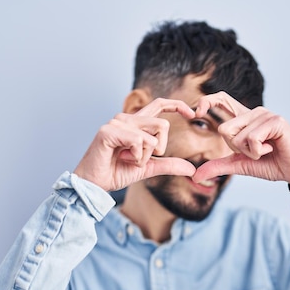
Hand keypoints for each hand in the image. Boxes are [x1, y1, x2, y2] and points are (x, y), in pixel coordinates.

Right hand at [74, 98, 196, 190]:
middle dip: (159, 149)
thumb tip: (191, 169)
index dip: (177, 105)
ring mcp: (117, 123)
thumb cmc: (117, 172)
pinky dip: (136, 156)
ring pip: (151, 137)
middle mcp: (127, 119)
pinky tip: (121, 158)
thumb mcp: (148, 168)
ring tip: (127, 159)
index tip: (193, 114)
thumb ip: (168, 165)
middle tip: (140, 159)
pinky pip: (138, 141)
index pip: (160, 105)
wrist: (96, 184)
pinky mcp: (109, 131)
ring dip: (144, 156)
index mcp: (136, 123)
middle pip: (162, 125)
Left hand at [191, 92, 289, 185]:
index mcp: (245, 119)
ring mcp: (266, 115)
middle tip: (256, 151)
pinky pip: (252, 139)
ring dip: (250, 152)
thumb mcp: (240, 165)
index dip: (207, 101)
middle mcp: (254, 112)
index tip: (196, 111)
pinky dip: (259, 151)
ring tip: (267, 150)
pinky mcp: (276, 121)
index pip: (222, 99)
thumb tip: (195, 175)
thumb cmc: (271, 165)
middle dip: (236, 149)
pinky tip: (272, 149)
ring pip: (238, 136)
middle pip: (224, 129)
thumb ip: (219, 166)